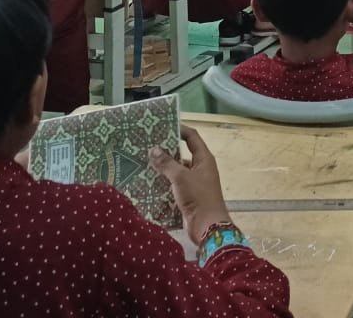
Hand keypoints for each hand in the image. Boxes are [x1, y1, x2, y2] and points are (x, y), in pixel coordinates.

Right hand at [152, 127, 231, 243]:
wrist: (208, 227)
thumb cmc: (198, 197)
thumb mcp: (181, 177)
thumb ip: (167, 163)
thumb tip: (154, 150)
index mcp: (204, 158)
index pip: (192, 137)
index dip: (180, 129)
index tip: (163, 125)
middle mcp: (200, 168)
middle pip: (182, 154)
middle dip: (166, 151)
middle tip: (147, 146)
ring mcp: (195, 182)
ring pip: (177, 171)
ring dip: (163, 169)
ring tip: (143, 164)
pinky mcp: (189, 196)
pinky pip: (174, 185)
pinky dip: (164, 183)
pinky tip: (149, 183)